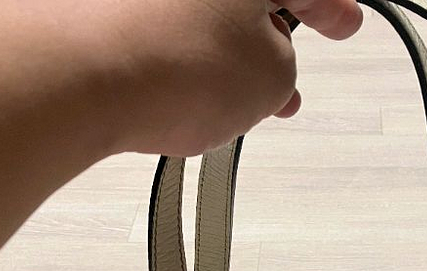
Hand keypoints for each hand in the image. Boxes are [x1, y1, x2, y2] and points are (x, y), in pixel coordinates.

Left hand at [99, 0, 362, 155]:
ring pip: (209, 13)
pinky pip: (167, 25)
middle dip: (278, 34)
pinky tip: (194, 93)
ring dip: (232, 54)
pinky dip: (189, 55)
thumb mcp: (271, 75)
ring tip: (240, 104)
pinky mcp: (113, 11)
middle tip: (289, 74)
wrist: (81, 75)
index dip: (331, 8)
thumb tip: (265, 64)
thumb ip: (283, 64)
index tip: (344, 24)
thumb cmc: (174, 62)